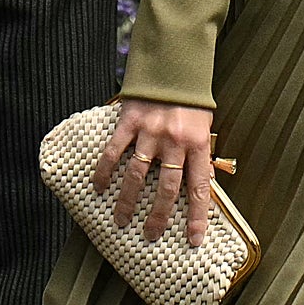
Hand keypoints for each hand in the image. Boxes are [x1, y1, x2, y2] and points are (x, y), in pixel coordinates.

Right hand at [97, 97, 218, 246]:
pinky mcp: (129, 122)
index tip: (194, 239)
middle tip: (151, 236)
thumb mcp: (204, 127)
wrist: (172, 65)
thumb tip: (202, 184)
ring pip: (137, 175)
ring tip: (122, 220)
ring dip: (128, 201)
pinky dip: (105, 171)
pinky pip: (114, 152)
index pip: (199, 188)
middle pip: (167, 188)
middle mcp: (174, 141)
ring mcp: (150, 133)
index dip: (197, 216)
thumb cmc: (190, 100)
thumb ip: (200, 155)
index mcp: (198, 144)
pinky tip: (99, 188)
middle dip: (159, 216)